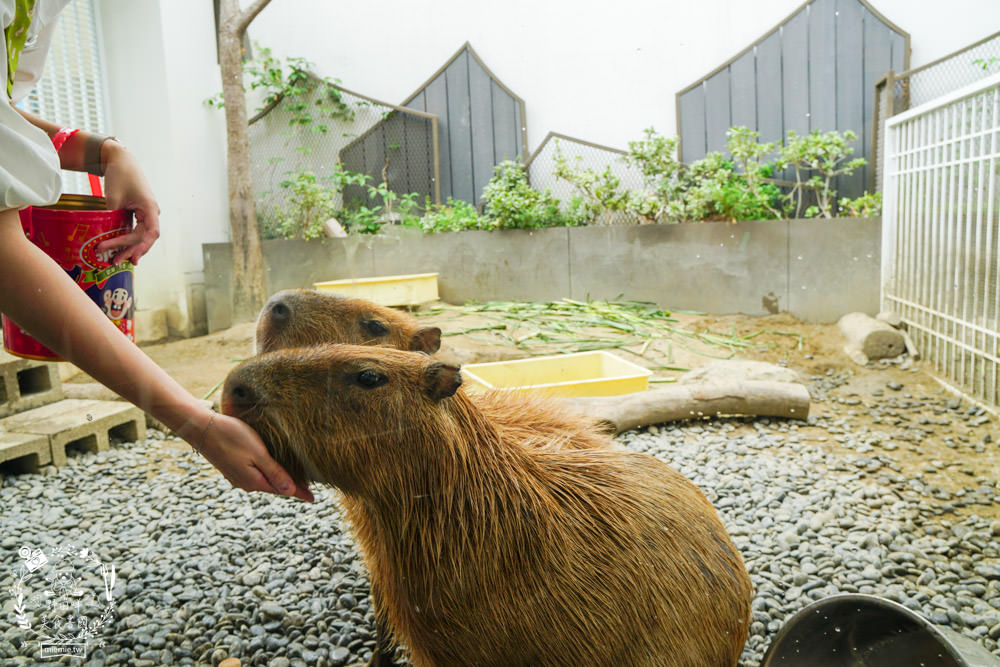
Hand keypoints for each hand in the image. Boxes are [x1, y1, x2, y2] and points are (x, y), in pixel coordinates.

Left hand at [96, 141, 160, 265]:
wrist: (121, 160)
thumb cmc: (120, 175)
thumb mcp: (113, 197)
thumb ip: (112, 217)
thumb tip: (104, 237)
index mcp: (150, 209)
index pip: (147, 234)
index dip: (134, 246)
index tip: (115, 250)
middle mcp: (152, 213)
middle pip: (145, 238)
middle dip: (130, 251)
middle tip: (115, 261)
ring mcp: (146, 213)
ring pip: (142, 236)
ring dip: (130, 248)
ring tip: (117, 259)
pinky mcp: (139, 212)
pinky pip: (137, 230)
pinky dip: (129, 240)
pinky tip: (120, 248)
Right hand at [198, 411, 314, 501]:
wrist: (200, 428)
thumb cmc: (231, 437)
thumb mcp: (258, 454)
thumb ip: (274, 472)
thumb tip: (290, 491)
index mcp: (254, 481)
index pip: (283, 490)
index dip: (300, 493)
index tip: (314, 499)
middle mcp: (245, 483)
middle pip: (274, 487)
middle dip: (291, 487)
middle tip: (309, 488)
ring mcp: (237, 476)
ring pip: (264, 481)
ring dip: (279, 480)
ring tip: (294, 479)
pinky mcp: (232, 467)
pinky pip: (255, 475)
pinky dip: (268, 474)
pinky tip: (272, 469)